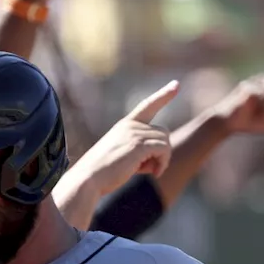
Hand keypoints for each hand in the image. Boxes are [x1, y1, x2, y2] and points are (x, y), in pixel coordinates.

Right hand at [66, 80, 177, 198]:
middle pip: (163, 132)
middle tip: (149, 168)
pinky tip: (155, 174)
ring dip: (163, 159)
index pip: (147, 106)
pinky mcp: (138, 145)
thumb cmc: (101, 174)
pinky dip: (163, 163)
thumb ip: (138, 153)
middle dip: (161, 152)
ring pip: (166, 141)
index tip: (176, 84)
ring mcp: (134, 133)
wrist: (87, 179)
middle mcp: (130, 125)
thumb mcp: (120, 157)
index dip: (163, 95)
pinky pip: (164, 150)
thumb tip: (157, 162)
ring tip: (150, 172)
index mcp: (124, 125)